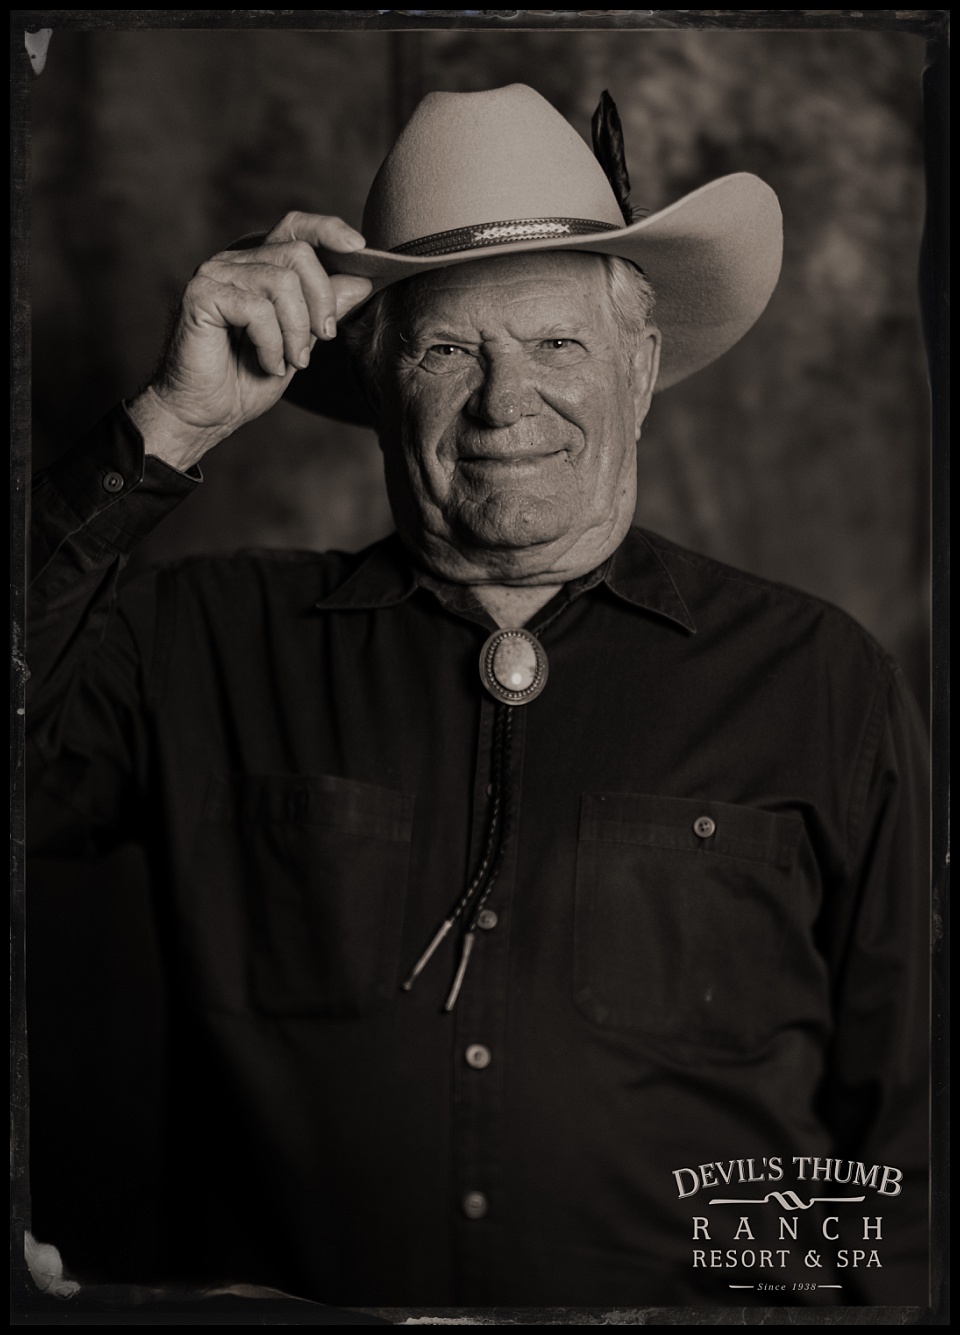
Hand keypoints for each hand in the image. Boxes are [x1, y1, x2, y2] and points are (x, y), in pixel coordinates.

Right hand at [128, 213, 372, 470]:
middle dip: (322, 300)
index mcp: (258, 265)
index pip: (295, 227)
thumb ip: (323, 311)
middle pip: (298, 253)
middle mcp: (234, 261)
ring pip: (282, 282)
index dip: (329, 230)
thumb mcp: (300, 343)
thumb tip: (361, 281)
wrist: (204, 414)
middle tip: (323, 339)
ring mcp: (214, 274)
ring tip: (292, 361)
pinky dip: (271, 344)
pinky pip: (257, 309)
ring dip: (297, 331)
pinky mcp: (201, 294)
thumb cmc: (246, 380)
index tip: (360, 250)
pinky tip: (267, 363)